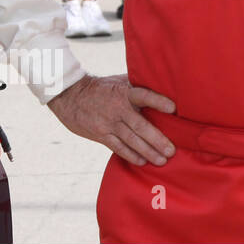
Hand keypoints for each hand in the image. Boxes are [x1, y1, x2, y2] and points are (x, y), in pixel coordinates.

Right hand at [47, 74, 176, 165]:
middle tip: (171, 151)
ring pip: (130, 140)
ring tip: (162, 160)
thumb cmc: (102, 88)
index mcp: (125, 93)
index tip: (173, 108)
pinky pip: (117, 147)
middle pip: (139, 125)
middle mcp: (118, 109)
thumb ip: (139, 84)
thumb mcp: (120, 81)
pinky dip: (130, 155)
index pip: (144, 95)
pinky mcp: (101, 135)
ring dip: (147, 151)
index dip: (158, 101)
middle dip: (157, 139)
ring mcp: (109, 124)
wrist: (70, 97)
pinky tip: (142, 161)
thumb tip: (163, 83)